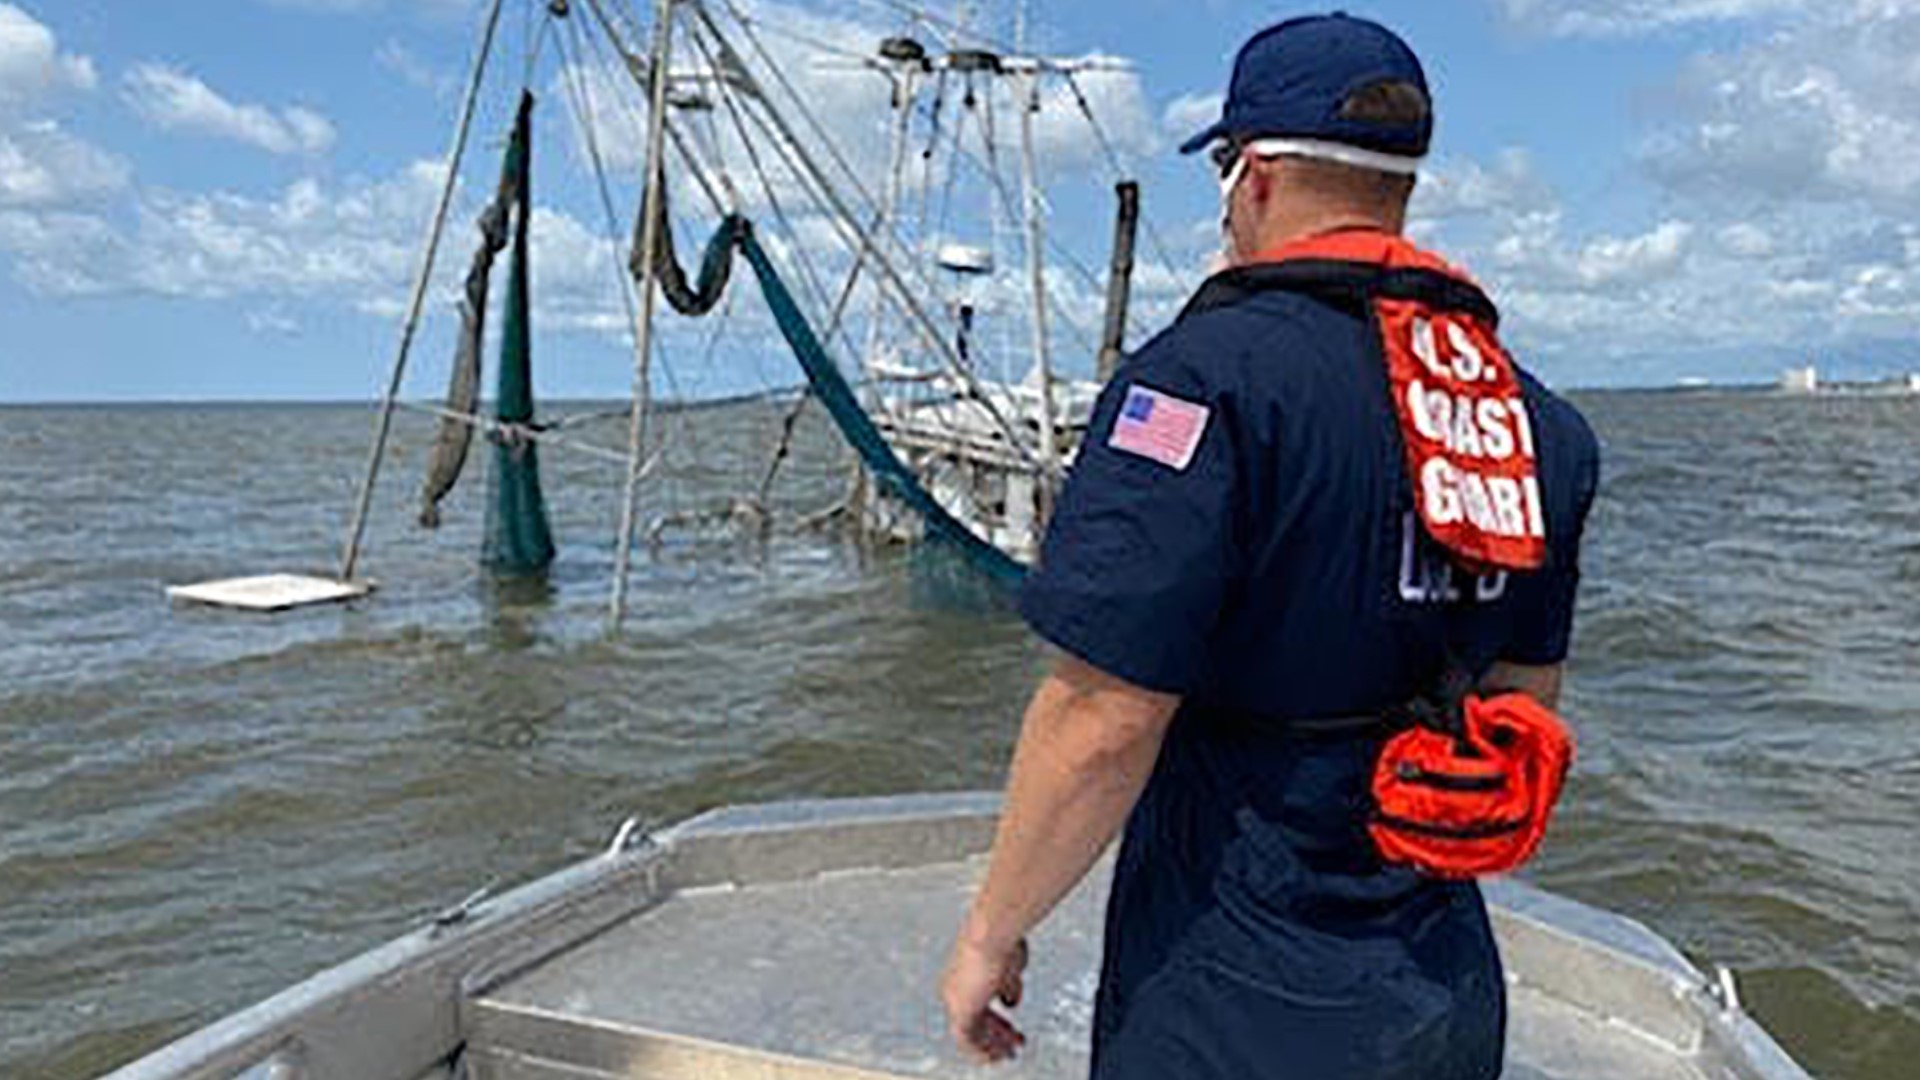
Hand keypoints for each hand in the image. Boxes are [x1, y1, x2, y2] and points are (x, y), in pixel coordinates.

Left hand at [940, 934, 1028, 1063]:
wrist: (993, 933)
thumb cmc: (1002, 940)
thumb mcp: (1010, 967)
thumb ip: (1009, 986)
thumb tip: (1010, 1002)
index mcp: (961, 975)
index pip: (978, 1004)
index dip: (996, 1020)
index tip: (1012, 1029)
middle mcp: (953, 989)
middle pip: (974, 1020)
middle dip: (996, 1034)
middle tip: (1013, 1046)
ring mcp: (954, 1000)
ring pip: (971, 1032)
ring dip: (992, 1045)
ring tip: (1009, 1054)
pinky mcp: (959, 1010)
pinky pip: (968, 1040)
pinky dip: (982, 1050)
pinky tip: (996, 1057)